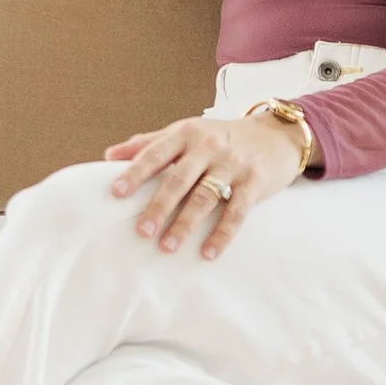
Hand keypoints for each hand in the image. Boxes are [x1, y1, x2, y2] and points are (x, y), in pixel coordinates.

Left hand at [104, 110, 309, 260]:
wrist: (276, 135)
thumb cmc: (220, 137)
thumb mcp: (186, 132)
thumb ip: (149, 143)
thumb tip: (109, 156)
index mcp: (186, 134)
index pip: (156, 153)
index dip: (136, 172)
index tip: (117, 193)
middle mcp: (208, 146)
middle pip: (179, 179)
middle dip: (159, 206)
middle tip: (142, 231)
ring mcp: (233, 164)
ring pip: (205, 197)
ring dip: (185, 224)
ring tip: (167, 247)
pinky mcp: (255, 182)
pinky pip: (237, 211)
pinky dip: (222, 234)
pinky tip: (208, 252)